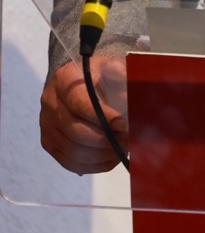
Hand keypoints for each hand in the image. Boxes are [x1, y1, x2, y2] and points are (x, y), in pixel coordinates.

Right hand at [40, 57, 127, 174]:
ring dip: (102, 155)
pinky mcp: (50, 143)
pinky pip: (70, 163)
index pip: (80, 103)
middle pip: (76, 131)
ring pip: (73, 151)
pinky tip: (111, 158)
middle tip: (127, 139)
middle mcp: (50, 103)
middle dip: (106, 139)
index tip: (123, 124)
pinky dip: (94, 165)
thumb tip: (129, 101)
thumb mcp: (111, 67)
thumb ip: (120, 79)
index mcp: (64, 79)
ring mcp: (47, 125)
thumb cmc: (98, 74)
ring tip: (121, 149)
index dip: (104, 117)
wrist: (78, 80)